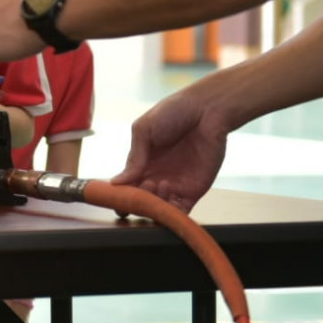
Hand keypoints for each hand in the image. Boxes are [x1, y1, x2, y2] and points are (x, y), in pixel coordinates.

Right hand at [112, 83, 231, 210]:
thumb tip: (117, 182)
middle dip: (136, 200)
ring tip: (156, 183)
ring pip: (158, 209)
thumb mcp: (144, 129)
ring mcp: (174, 185)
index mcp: (141, 163)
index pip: (126, 186)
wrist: (208, 110)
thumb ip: (134, 156)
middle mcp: (155, 177)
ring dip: (153, 204)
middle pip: (140, 201)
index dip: (119, 194)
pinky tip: (168, 193)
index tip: (114, 197)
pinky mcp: (194, 190)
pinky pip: (180, 210)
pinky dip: (171, 212)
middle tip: (140, 186)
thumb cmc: (174, 112)